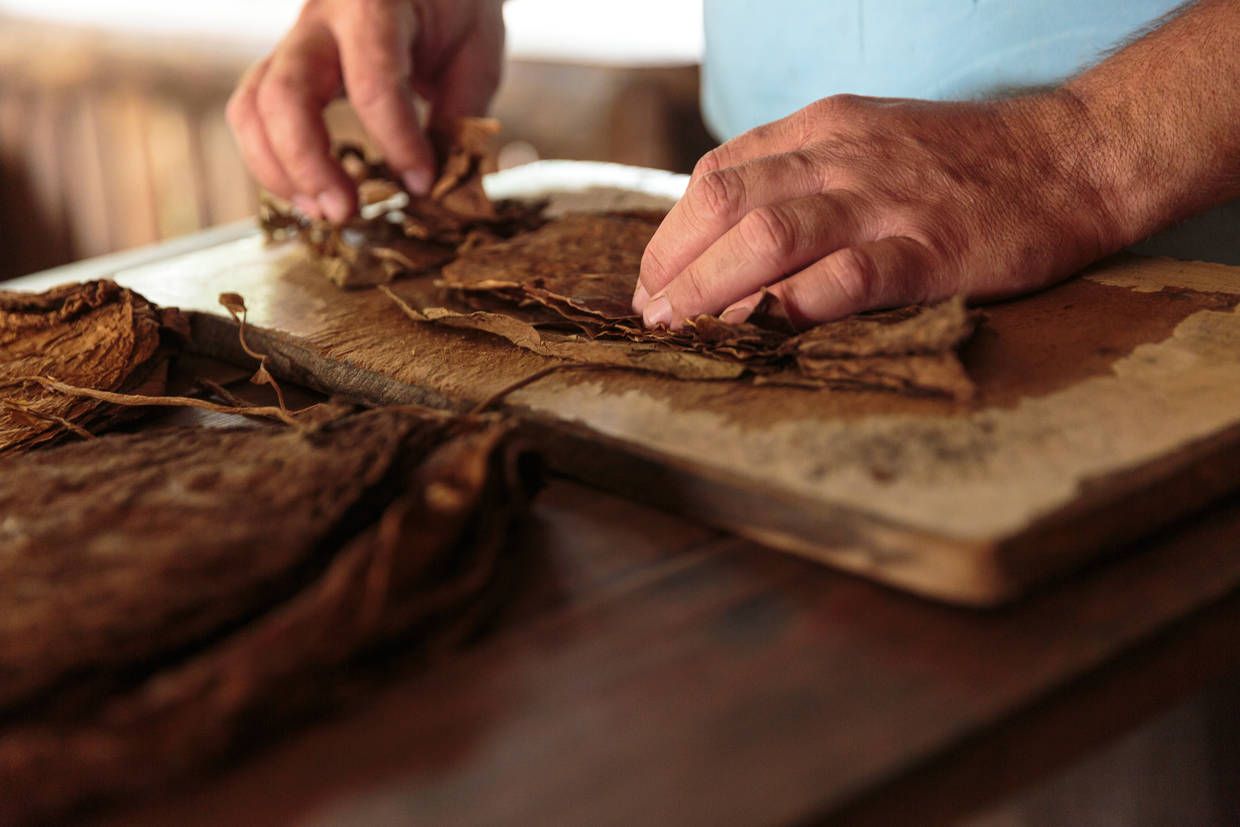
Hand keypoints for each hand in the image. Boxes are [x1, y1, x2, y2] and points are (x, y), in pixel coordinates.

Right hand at [227, 0, 504, 222]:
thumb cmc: (452, 3)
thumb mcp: (475, 50)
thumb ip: (460, 113)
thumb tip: (440, 184)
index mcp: (374, 4)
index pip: (372, 83)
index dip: (396, 143)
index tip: (422, 183)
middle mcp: (321, 20)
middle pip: (285, 95)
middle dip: (309, 164)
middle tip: (345, 213)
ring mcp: (295, 43)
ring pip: (252, 109)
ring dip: (280, 172)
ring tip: (323, 212)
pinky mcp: (284, 68)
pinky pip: (253, 116)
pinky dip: (274, 162)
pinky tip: (310, 193)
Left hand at [633, 93, 1125, 327]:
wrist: (1073, 157)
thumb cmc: (967, 162)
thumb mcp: (872, 140)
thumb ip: (806, 175)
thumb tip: (735, 233)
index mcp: (823, 130)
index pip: (719, 175)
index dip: (672, 231)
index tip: (654, 278)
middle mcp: (843, 157)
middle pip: (727, 205)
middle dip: (673, 264)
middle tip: (651, 315)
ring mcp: (885, 201)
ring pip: (769, 236)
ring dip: (709, 288)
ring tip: (678, 330)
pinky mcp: (928, 250)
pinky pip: (844, 277)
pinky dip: (791, 308)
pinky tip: (760, 334)